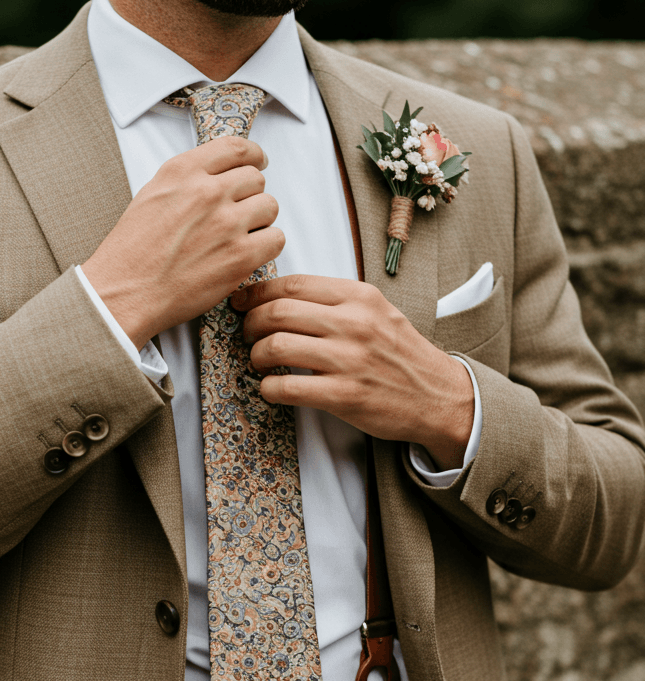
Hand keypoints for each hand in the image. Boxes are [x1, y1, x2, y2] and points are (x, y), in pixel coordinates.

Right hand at [81, 138, 283, 347]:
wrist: (127, 293)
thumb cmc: (133, 252)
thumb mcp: (152, 195)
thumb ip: (188, 179)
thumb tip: (217, 175)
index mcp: (183, 171)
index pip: (236, 147)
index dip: (253, 155)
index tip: (258, 162)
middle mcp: (208, 192)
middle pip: (255, 179)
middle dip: (250, 195)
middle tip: (239, 213)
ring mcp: (226, 224)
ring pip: (269, 206)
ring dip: (260, 221)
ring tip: (240, 236)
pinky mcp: (240, 257)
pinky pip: (276, 239)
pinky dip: (267, 246)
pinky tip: (249, 254)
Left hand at [231, 274, 474, 470]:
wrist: (438, 396)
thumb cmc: (399, 355)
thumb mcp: (376, 312)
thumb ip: (336, 301)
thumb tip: (282, 295)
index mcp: (359, 297)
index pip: (292, 284)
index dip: (257, 293)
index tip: (242, 301)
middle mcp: (353, 323)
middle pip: (277, 313)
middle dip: (250, 324)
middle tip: (247, 335)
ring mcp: (349, 360)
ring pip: (276, 347)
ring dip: (256, 356)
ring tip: (259, 362)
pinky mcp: (344, 395)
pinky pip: (287, 388)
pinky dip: (268, 389)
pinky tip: (271, 389)